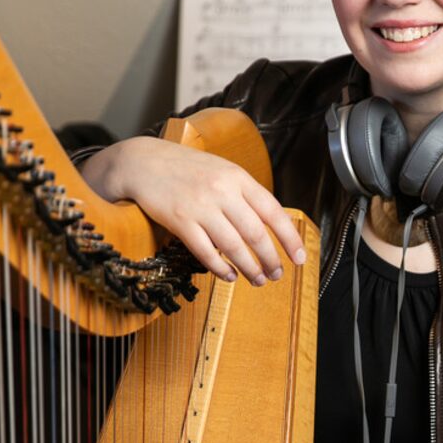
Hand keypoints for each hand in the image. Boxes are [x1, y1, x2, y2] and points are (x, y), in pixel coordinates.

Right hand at [80, 137, 306, 284]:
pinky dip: (220, 268)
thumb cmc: (186, 169)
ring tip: (258, 280)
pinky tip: (229, 275)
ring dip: (250, 268)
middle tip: (277, 275)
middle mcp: (222, 191)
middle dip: (271, 259)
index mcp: (238, 178)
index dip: (289, 238)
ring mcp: (200, 206)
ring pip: (233, 246)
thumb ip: (245, 194)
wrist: (143, 162)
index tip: (299, 258)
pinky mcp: (180, 221)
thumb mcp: (222, 171)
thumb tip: (272, 224)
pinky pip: (205, 252)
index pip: (273, 212)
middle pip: (256, 233)